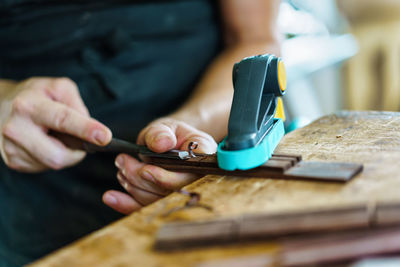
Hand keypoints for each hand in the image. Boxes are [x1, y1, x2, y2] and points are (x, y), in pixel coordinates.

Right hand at [0, 77, 111, 171]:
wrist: (1, 105)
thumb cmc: (36, 95)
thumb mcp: (58, 88)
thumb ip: (77, 105)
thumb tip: (90, 128)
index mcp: (30, 106)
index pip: (63, 120)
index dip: (86, 129)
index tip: (105, 137)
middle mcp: (16, 128)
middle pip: (58, 156)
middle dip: (77, 152)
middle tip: (85, 142)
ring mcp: (11, 148)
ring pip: (53, 163)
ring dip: (66, 154)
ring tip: (59, 137)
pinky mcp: (13, 160)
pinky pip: (44, 166)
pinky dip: (53, 156)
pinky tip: (47, 143)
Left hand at [102, 118, 216, 213]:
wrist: (169, 144)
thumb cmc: (170, 134)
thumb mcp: (166, 126)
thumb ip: (161, 132)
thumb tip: (161, 144)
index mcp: (202, 155)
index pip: (189, 172)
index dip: (166, 177)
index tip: (145, 170)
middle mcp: (195, 178)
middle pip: (169, 189)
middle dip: (140, 177)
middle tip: (123, 161)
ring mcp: (179, 192)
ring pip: (155, 199)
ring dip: (132, 185)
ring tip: (121, 166)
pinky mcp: (162, 200)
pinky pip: (145, 208)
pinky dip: (125, 204)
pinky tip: (110, 197)